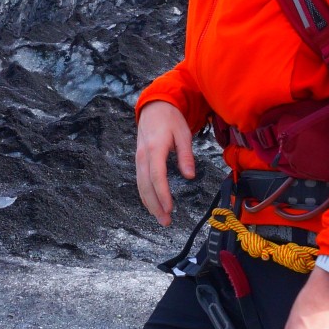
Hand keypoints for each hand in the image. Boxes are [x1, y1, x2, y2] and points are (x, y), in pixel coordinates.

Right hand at [134, 101, 194, 225]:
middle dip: (155, 205)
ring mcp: (139, 158)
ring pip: (141, 185)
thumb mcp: (183, 133)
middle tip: (166, 221)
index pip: (157, 176)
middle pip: (146, 185)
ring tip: (161, 218)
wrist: (154, 106)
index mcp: (155, 148)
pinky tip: (153, 205)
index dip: (162, 194)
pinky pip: (140, 181)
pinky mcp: (139, 160)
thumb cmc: (171, 119)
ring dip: (149, 204)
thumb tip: (190, 176)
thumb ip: (186, 155)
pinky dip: (146, 195)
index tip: (170, 208)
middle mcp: (143, 155)